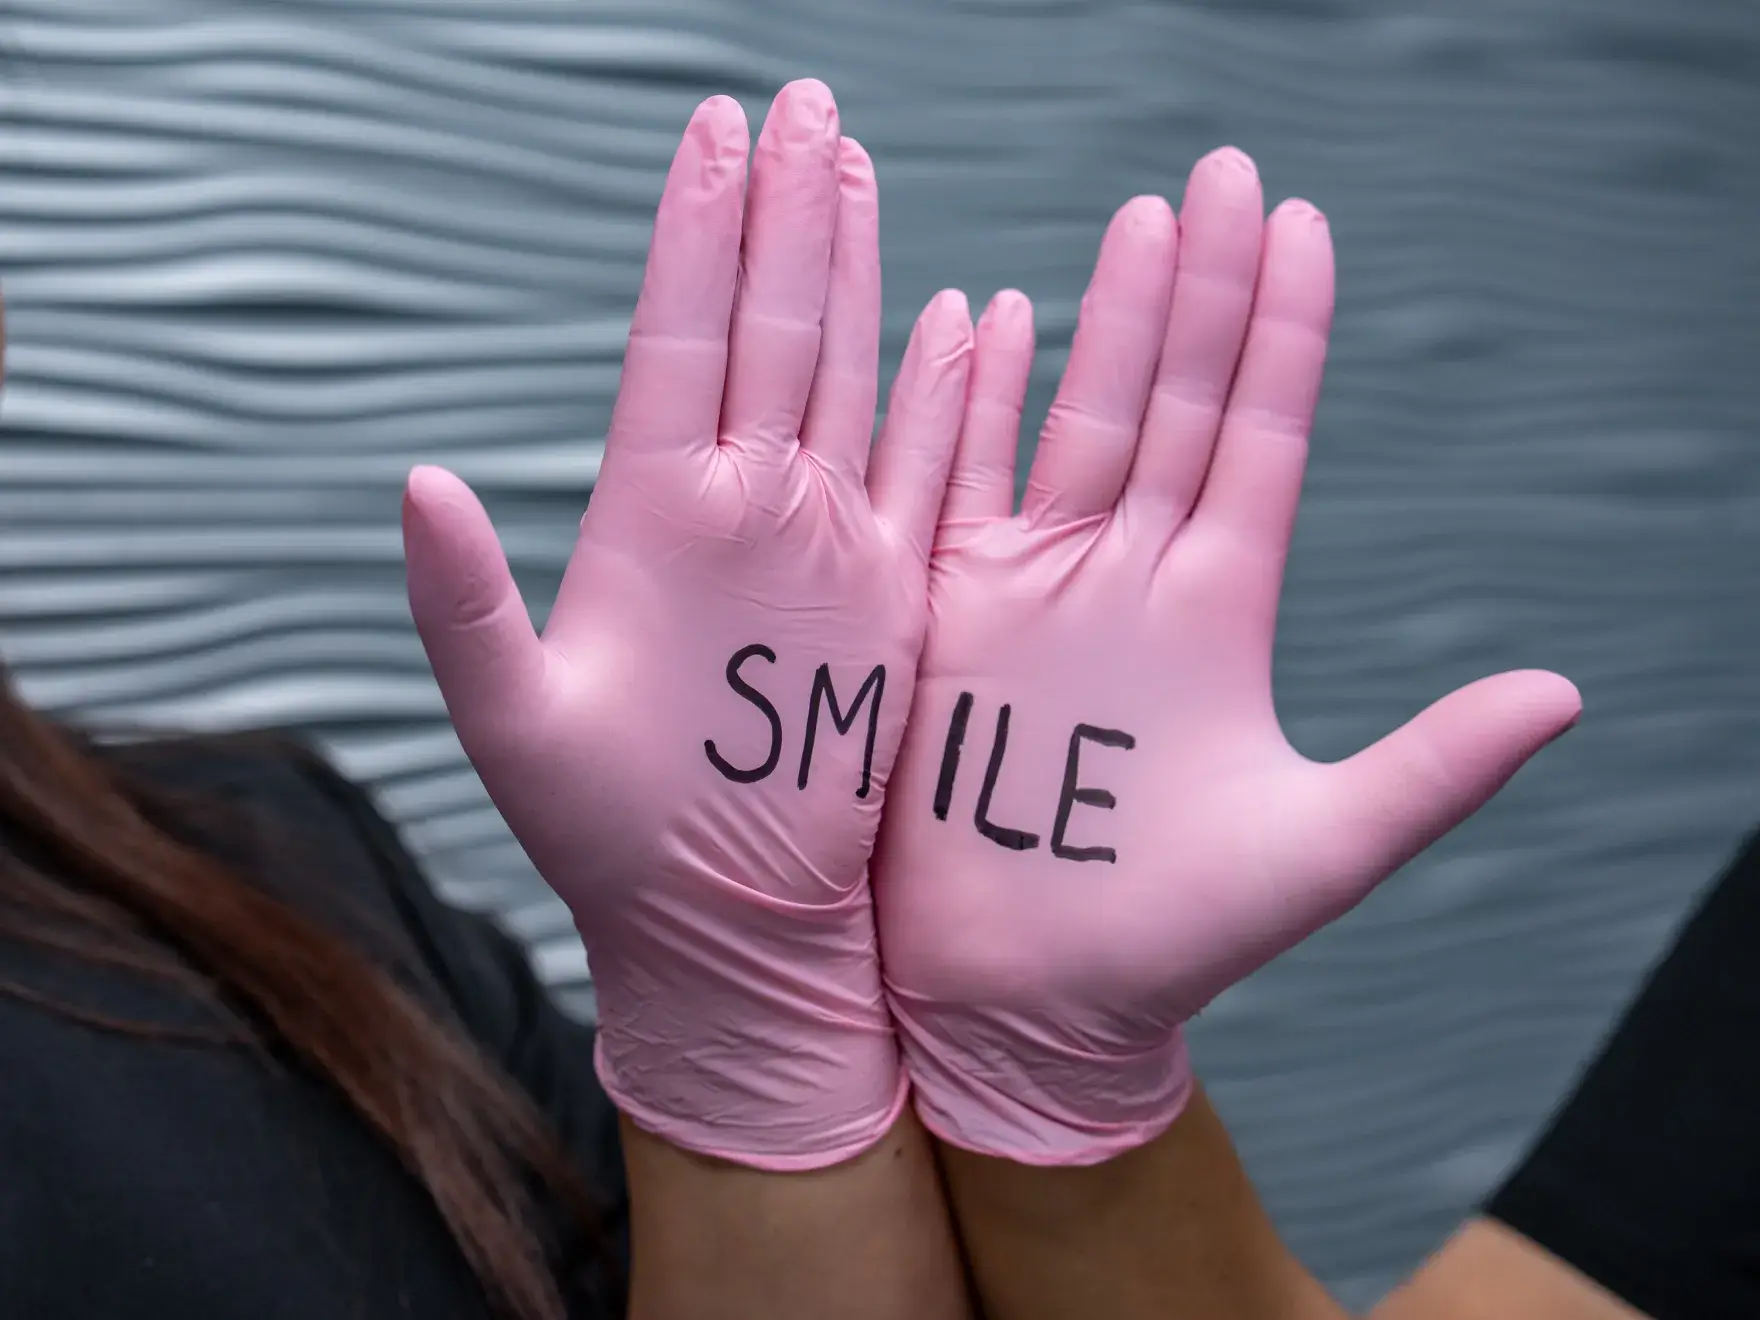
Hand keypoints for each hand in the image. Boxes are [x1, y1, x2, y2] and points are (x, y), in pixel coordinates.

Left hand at [402, 81, 974, 1169]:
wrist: (723, 923)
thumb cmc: (607, 839)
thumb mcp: (514, 722)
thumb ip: (466, 602)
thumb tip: (416, 481)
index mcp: (651, 513)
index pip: (679, 336)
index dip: (694, 233)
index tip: (711, 130)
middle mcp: (740, 506)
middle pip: (767, 326)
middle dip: (784, 211)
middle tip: (801, 103)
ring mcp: (821, 544)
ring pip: (844, 374)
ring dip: (852, 269)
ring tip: (855, 166)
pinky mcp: (890, 598)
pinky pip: (927, 473)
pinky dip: (949, 396)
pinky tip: (966, 317)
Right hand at [873, 148, 1580, 1164]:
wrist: (1019, 998)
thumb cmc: (1168, 938)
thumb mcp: (1318, 849)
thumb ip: (1432, 769)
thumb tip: (1562, 694)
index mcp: (1217, 611)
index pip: (1260, 441)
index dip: (1285, 336)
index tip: (1306, 228)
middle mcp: (1128, 578)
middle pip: (1174, 404)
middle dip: (1203, 288)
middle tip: (1227, 171)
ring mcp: (1032, 589)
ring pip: (1077, 422)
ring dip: (1109, 321)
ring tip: (1143, 218)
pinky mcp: (946, 618)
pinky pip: (956, 487)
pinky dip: (967, 406)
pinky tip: (988, 319)